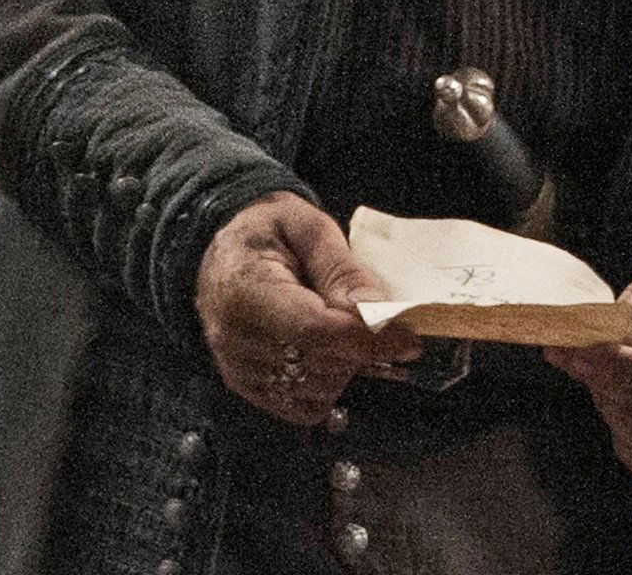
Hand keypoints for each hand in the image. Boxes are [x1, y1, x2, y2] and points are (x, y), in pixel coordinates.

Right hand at [197, 194, 422, 424]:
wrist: (223, 252)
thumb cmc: (266, 233)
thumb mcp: (306, 226)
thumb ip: (341, 267)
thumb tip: (376, 308)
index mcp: (246, 292)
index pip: (314, 330)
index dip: (367, 338)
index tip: (409, 337)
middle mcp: (236, 340)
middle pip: (321, 363)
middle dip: (364, 347)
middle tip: (386, 322)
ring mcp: (240, 369)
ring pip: (318, 390)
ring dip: (347, 366)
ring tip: (346, 328)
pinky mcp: (248, 388)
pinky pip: (304, 406)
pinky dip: (328, 384)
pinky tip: (329, 351)